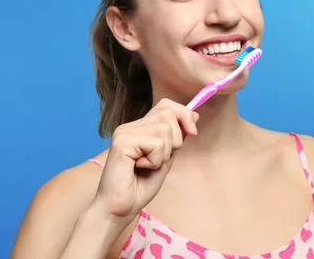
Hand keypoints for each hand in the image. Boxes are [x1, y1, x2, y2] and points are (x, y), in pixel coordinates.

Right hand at [91, 98, 198, 224]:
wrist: (119, 209)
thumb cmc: (140, 187)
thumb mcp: (166, 157)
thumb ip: (176, 137)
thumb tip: (194, 114)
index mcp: (140, 127)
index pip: (167, 104)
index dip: (184, 114)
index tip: (192, 132)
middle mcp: (130, 126)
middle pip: (168, 113)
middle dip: (175, 139)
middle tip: (160, 159)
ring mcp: (124, 132)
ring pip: (164, 129)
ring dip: (164, 154)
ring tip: (148, 166)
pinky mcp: (122, 142)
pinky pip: (156, 144)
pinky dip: (155, 161)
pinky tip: (139, 168)